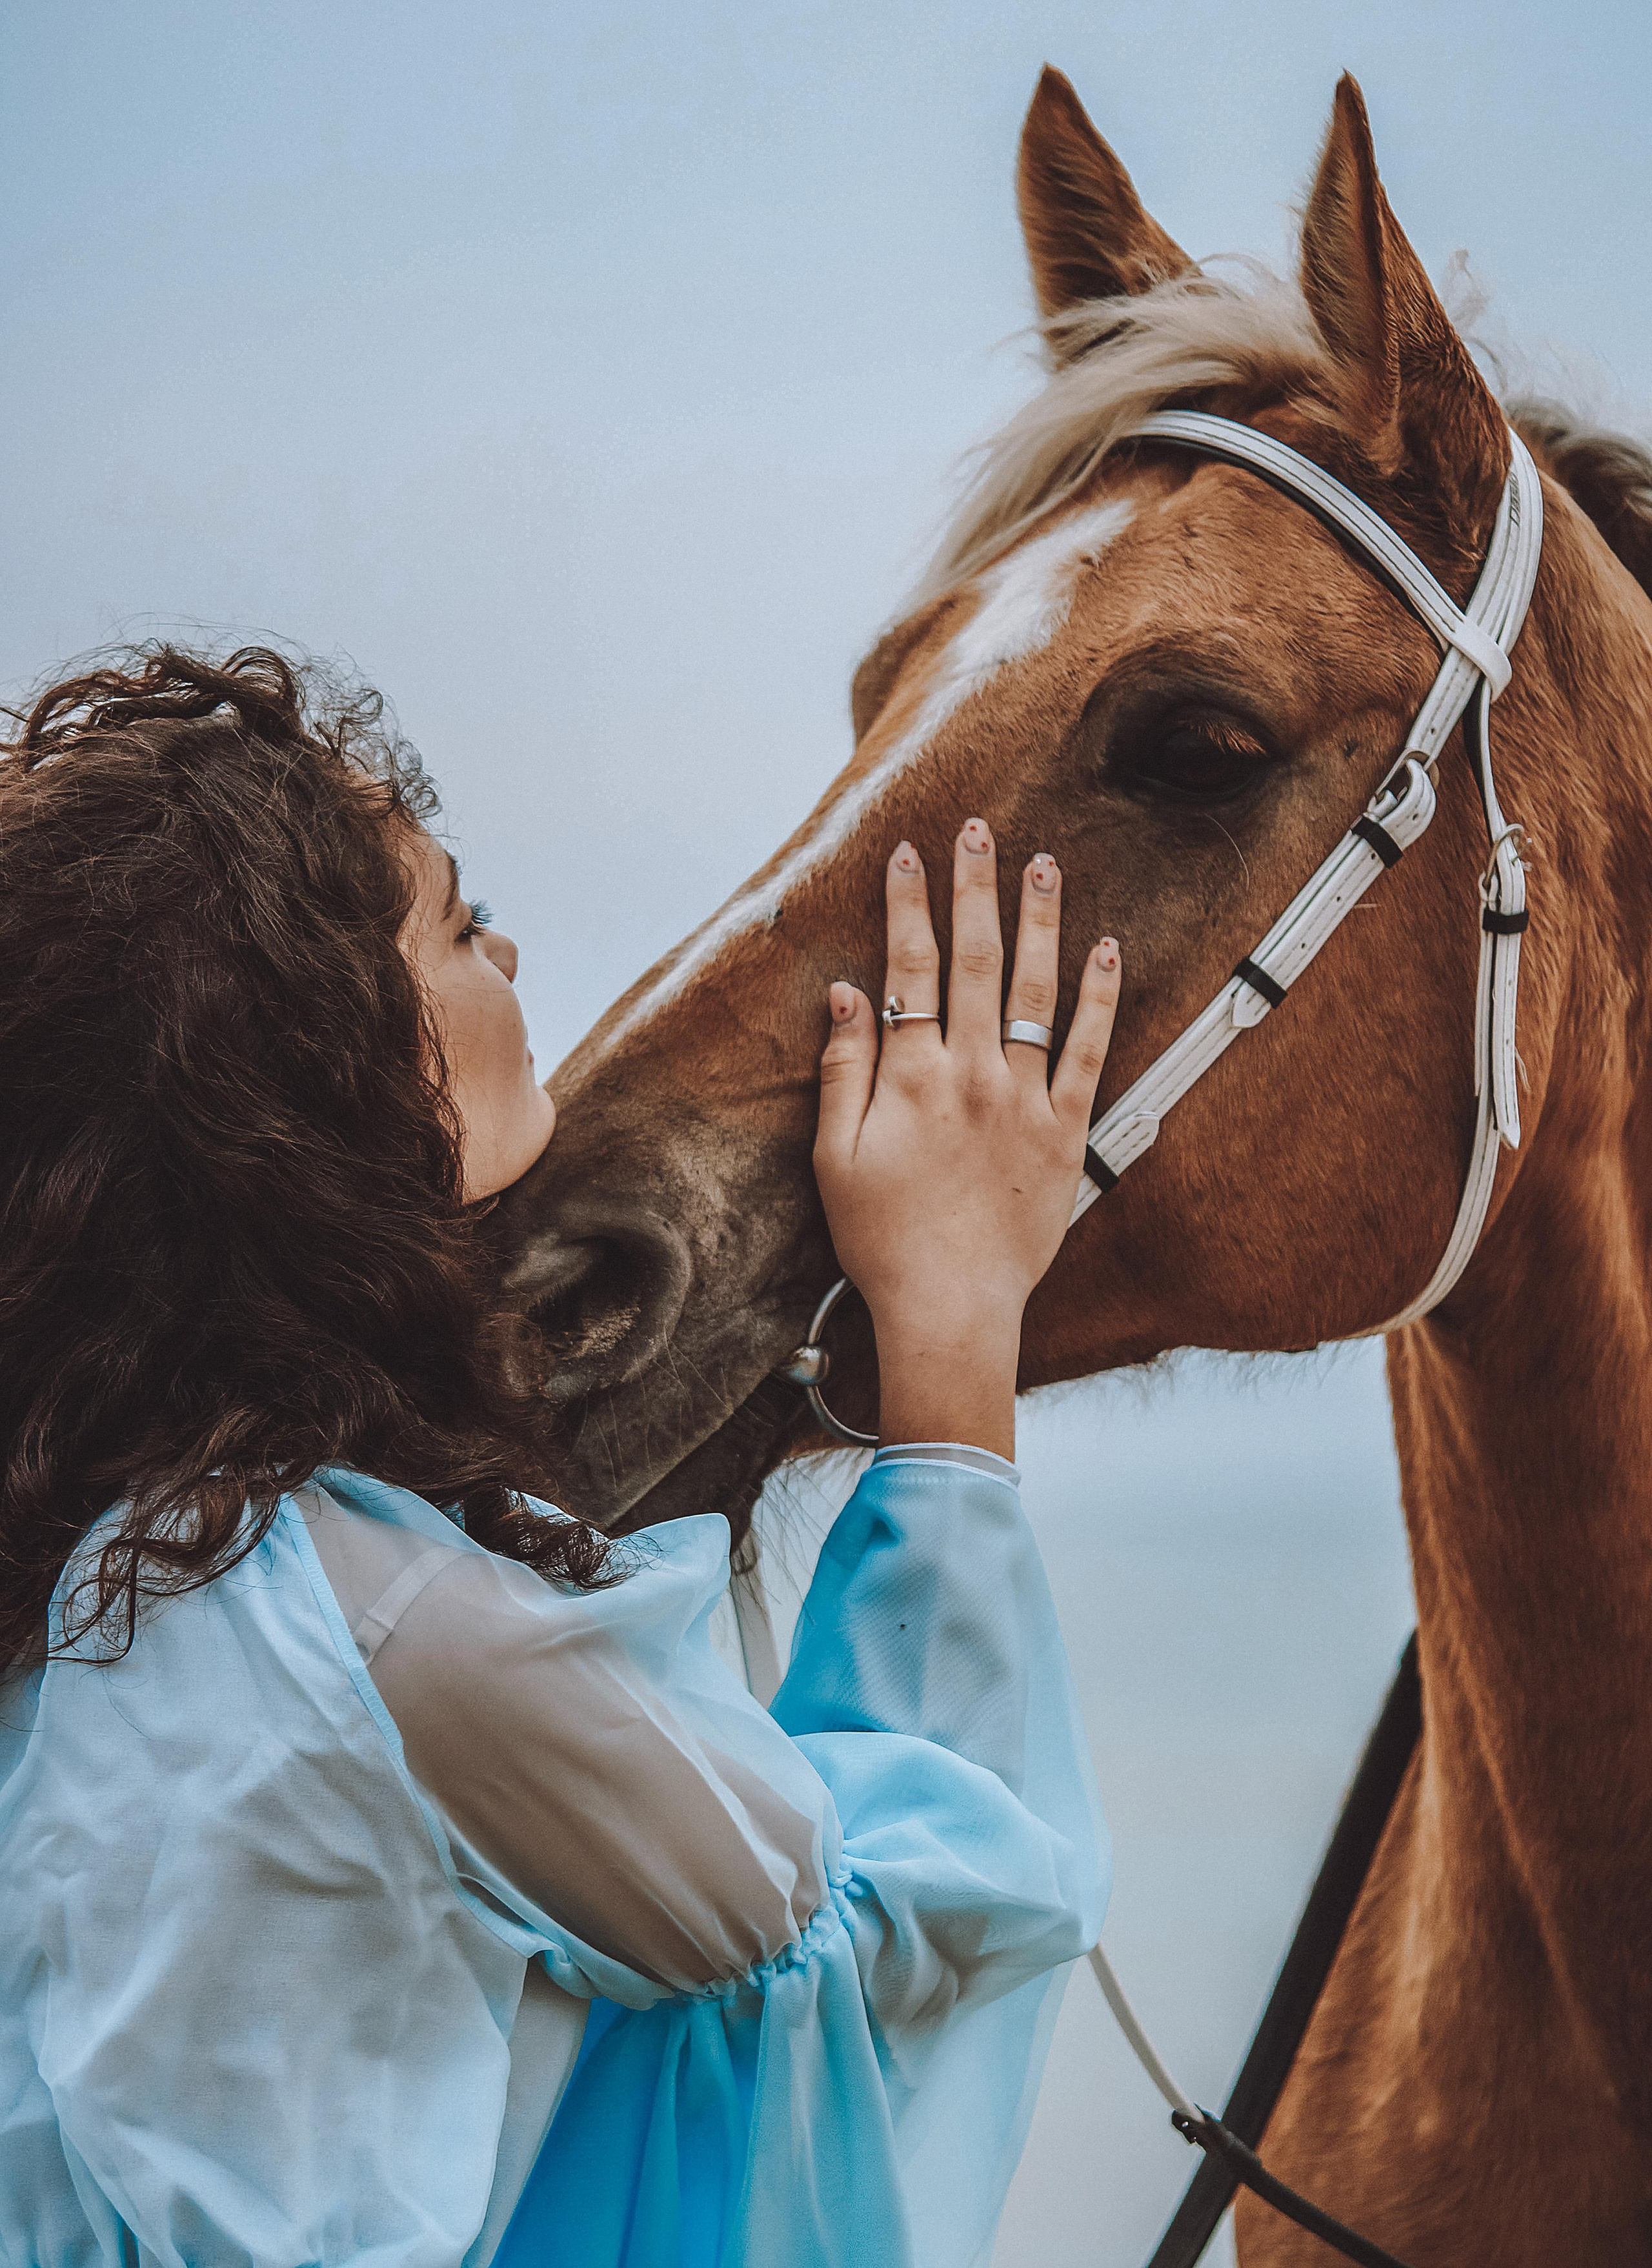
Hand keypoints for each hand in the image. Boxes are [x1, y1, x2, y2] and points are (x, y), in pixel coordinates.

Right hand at [812, 817, 1120, 1456]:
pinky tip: (1105, 948)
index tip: (908, 854)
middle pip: (975, 960)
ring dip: (1038, 920)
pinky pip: (1089, 1051)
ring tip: (1042, 865)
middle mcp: (971, 1074)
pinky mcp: (1067, 1132)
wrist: (950, 1307)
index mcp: (910, 1076)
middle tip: (977, 830)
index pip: (909, 967)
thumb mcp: (835, 1156)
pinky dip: (1098, 997)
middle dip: (973, 888)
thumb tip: (845, 991)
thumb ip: (842, 1068)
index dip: (907, 904)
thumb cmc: (882, 1239)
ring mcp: (1024, 1099)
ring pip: (1036, 991)